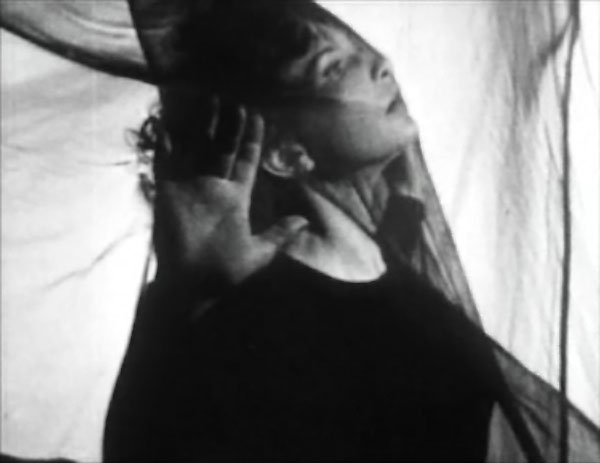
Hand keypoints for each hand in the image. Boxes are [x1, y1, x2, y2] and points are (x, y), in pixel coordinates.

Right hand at [153, 98, 306, 294]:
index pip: (245, 161)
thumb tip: (302, 221)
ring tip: (208, 99)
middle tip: (234, 99)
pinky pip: (166, 163)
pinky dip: (166, 144)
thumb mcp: (259, 253)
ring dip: (201, 126)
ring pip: (196, 149)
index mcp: (235, 197)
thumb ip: (279, 235)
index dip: (250, 139)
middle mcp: (212, 187)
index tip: (257, 116)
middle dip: (228, 125)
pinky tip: (168, 123)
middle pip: (221, 148)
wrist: (193, 287)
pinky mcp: (167, 193)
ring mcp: (189, 188)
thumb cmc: (225, 273)